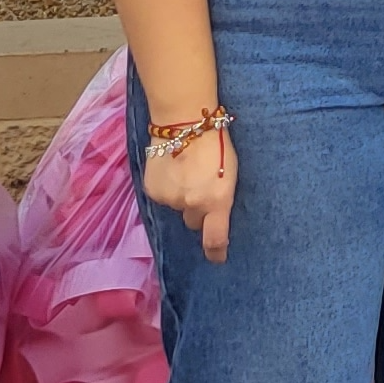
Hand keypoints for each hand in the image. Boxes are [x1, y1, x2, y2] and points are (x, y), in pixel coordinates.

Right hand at [142, 118, 235, 262]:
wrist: (184, 123)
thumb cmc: (218, 144)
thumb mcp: (230, 172)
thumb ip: (221, 196)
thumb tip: (214, 213)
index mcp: (218, 200)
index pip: (215, 238)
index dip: (216, 252)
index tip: (218, 259)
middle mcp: (192, 204)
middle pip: (194, 222)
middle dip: (198, 212)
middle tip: (201, 190)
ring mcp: (170, 198)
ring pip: (177, 208)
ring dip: (181, 197)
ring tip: (186, 172)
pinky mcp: (152, 191)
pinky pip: (162, 198)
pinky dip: (167, 188)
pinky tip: (173, 169)